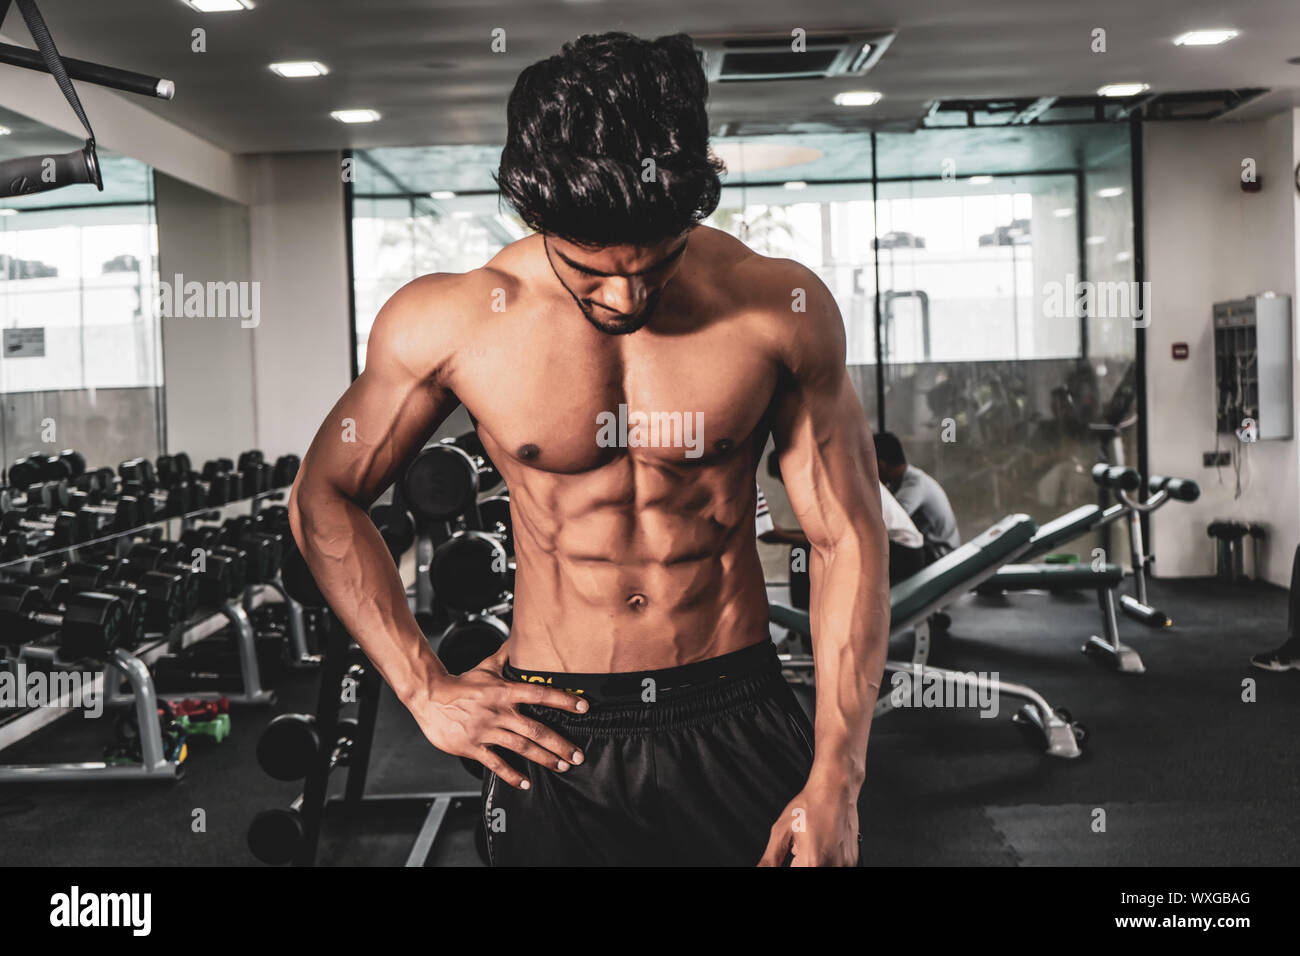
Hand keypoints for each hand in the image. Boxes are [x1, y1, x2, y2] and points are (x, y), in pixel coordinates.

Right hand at [411, 645, 587, 788]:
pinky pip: (496, 763)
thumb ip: (507, 655)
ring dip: (543, 758)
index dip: (562, 700)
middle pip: (535, 729)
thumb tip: (520, 636)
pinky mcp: (473, 747)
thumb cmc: (460, 684)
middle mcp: (498, 712)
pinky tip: (526, 782)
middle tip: (577, 755)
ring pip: (520, 747)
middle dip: (559, 743)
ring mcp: (486, 730)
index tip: (583, 707)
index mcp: (504, 692)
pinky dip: (512, 774)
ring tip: (561, 766)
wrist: (429, 697)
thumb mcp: (486, 667)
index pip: (539, 694)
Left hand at [757, 779, 859, 866]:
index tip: (789, 855)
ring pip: (819, 868)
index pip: (792, 875)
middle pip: (807, 871)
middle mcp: (833, 866)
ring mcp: (845, 864)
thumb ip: (770, 859)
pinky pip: (832, 865)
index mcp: (813, 862)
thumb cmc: (810, 804)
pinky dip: (824, 859)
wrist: (834, 789)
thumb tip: (762, 869)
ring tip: (809, 845)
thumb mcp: (781, 830)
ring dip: (811, 862)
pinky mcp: (851, 860)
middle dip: (798, 863)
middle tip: (797, 848)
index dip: (788, 864)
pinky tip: (820, 844)